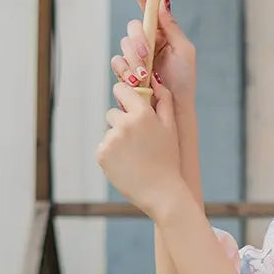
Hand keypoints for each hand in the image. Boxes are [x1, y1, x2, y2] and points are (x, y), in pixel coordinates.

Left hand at [96, 75, 183, 219]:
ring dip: (117, 140)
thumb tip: (156, 81)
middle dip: (122, 122)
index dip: (124, 95)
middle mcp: (124, 123)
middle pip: (113, 113)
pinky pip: (103, 146)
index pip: (121, 90)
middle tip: (138, 141)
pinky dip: (112, 154)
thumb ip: (164, 100)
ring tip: (134, 156)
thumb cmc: (168, 158)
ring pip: (109, 131)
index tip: (128, 103)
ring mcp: (110, 139)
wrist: (160, 191)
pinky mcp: (101, 154)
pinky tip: (126, 163)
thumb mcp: (171, 127)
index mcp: (142, 113)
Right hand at [111, 0, 196, 102]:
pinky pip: (117, 63)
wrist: (173, 109)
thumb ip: (172, 27)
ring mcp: (135, 58)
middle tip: (147, 54)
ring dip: (134, 59)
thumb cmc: (183, 81)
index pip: (148, 10)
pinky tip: (136, 81)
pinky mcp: (126, 73)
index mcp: (163, 35)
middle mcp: (147, 44)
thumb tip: (163, 1)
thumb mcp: (184, 51)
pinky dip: (125, 70)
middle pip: (132, 28)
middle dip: (138, 40)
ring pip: (123, 45)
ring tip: (146, 76)